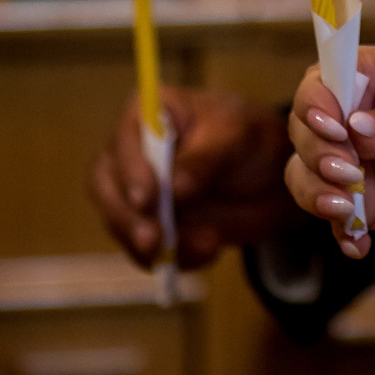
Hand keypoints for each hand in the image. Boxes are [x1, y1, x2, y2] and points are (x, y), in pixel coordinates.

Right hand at [88, 86, 293, 269]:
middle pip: (106, 188)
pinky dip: (174, 259)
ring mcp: (134, 194)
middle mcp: (130, 154)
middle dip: (127, 218)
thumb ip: (205, 160)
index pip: (123, 142)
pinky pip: (146, 252)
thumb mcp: (236, 139)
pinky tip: (210, 250)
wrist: (269, 179)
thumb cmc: (248, 140)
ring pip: (121, 225)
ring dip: (157, 245)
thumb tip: (175, 188)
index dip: (130, 172)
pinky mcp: (149, 227)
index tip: (146, 199)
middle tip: (154, 240)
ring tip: (208, 243)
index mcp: (146, 116)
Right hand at [284, 47, 374, 259]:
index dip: (315, 105)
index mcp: (364, 77)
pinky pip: (329, 215)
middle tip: (347, 170)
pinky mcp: (356, 199)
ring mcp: (348, 160)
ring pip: (304, 174)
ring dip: (316, 193)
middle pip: (302, 131)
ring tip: (347, 209)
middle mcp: (346, 117)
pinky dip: (339, 230)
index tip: (334, 128)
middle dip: (317, 153)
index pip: (318, 84)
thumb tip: (356, 127)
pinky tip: (358, 242)